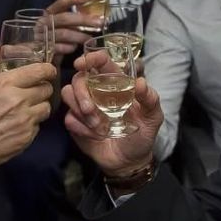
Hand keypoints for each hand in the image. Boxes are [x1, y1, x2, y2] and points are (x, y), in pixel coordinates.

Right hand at [0, 62, 55, 172]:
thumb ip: (2, 85)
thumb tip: (17, 82)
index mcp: (4, 83)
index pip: (40, 71)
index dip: (47, 70)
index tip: (47, 72)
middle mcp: (19, 99)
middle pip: (46, 90)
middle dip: (42, 90)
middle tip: (33, 94)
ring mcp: (25, 120)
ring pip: (46, 109)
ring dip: (38, 108)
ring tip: (24, 112)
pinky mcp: (27, 138)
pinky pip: (37, 127)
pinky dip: (31, 125)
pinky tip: (16, 128)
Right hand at [45, 0, 104, 57]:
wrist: (35, 57)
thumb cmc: (52, 39)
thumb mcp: (60, 28)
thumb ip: (72, 22)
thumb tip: (94, 18)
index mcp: (49, 13)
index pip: (61, 2)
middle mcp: (44, 22)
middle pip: (65, 18)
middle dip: (84, 20)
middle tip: (99, 23)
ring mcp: (42, 36)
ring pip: (64, 33)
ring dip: (80, 36)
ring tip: (91, 39)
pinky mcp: (42, 49)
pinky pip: (59, 47)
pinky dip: (69, 48)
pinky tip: (74, 48)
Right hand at [61, 50, 161, 177]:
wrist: (129, 161)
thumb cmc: (142, 134)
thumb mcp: (153, 117)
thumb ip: (150, 99)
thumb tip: (140, 82)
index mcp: (117, 84)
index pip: (101, 63)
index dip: (90, 58)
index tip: (82, 64)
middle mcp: (98, 91)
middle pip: (78, 78)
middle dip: (81, 93)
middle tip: (92, 110)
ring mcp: (85, 106)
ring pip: (68, 94)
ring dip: (81, 111)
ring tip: (99, 126)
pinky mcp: (76, 122)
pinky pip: (69, 118)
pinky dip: (81, 128)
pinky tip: (95, 135)